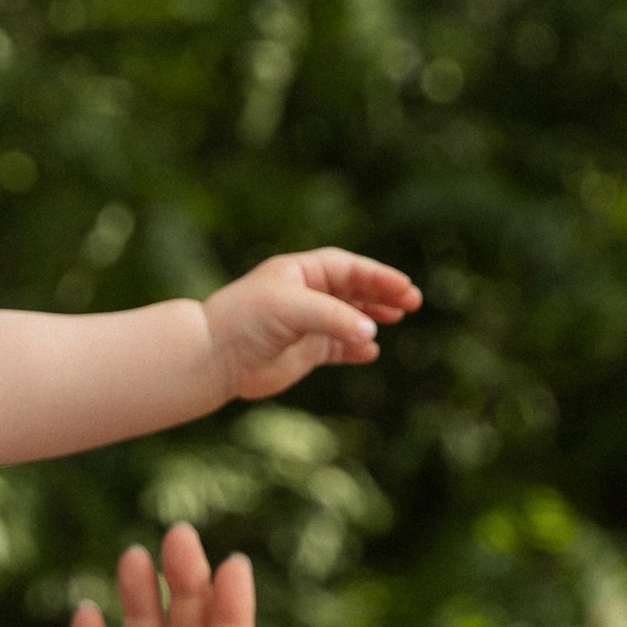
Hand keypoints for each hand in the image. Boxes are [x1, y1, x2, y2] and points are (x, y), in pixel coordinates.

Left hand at [202, 247, 418, 405]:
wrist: (214, 357)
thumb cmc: (247, 321)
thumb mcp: (292, 309)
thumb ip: (333, 318)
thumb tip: (371, 333)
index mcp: (301, 272)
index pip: (349, 269)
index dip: (378, 276)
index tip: (404, 287)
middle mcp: (306, 295)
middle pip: (354, 289)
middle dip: (383, 294)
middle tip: (412, 302)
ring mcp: (306, 324)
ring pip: (349, 317)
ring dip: (373, 317)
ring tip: (397, 319)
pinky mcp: (303, 352)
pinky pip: (338, 348)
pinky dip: (355, 349)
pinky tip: (371, 352)